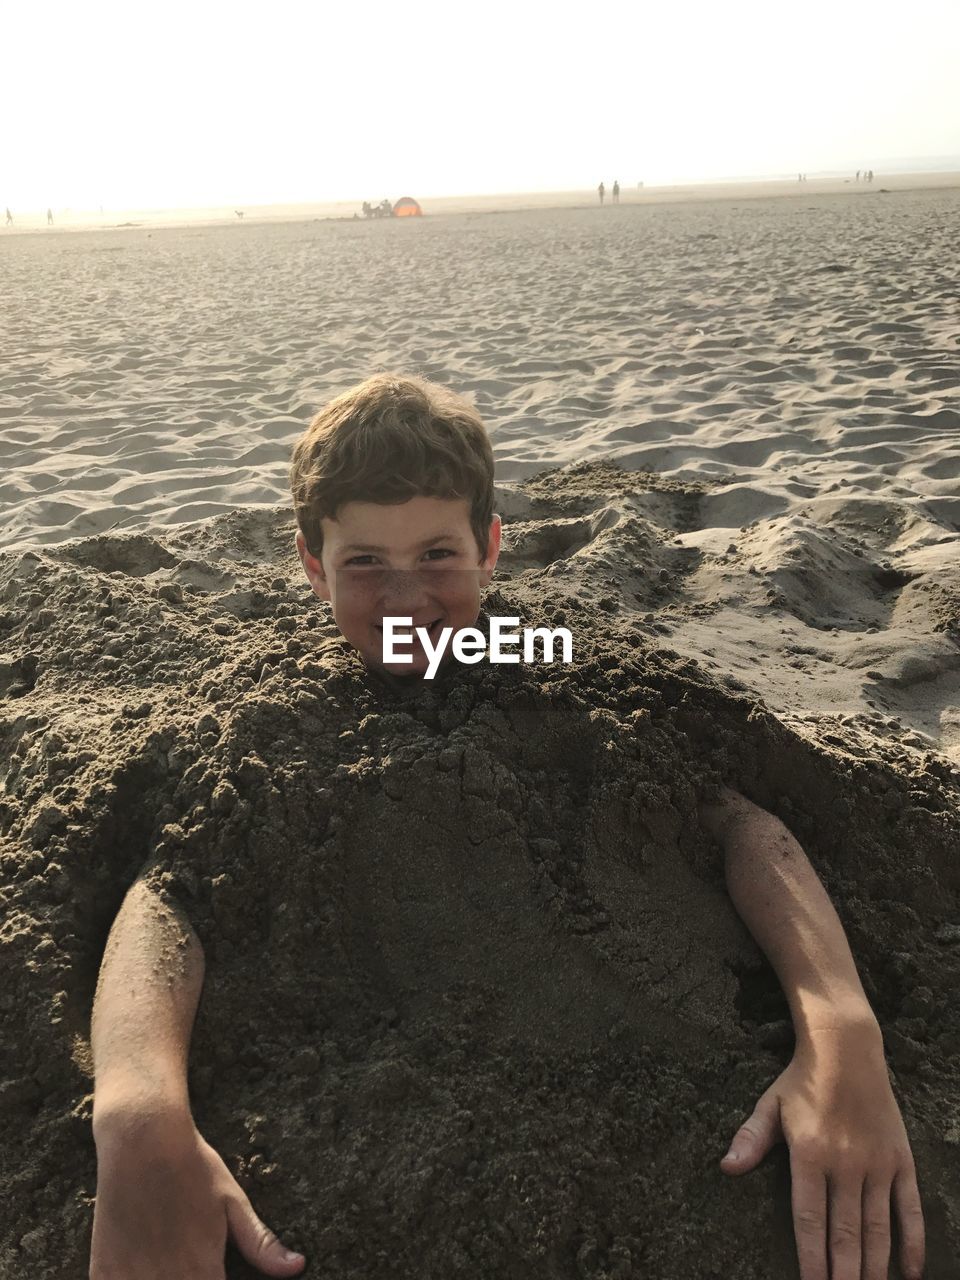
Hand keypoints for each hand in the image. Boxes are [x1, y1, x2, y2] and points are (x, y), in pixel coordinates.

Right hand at [90, 1109, 305, 1278]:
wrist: (141, 1139)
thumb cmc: (193, 1168)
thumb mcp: (233, 1203)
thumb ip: (261, 1244)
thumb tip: (298, 1267)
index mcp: (202, 1272)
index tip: (218, 1274)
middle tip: (196, 1266)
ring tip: (176, 1266)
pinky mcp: (102, 1274)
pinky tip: (144, 1271)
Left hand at [720, 1026, 924, 1279]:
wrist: (846, 1047)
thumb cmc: (802, 1080)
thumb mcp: (770, 1105)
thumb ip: (751, 1139)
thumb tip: (727, 1168)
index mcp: (809, 1153)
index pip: (809, 1220)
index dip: (811, 1259)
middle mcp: (846, 1163)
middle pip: (845, 1233)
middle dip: (844, 1274)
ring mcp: (877, 1163)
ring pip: (877, 1227)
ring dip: (875, 1267)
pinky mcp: (901, 1158)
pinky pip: (910, 1207)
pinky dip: (913, 1241)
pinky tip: (911, 1271)